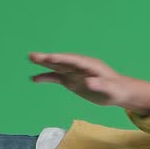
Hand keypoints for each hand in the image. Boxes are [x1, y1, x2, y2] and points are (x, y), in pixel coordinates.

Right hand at [29, 51, 149, 108]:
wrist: (119, 92)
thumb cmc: (117, 89)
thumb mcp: (110, 89)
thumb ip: (100, 85)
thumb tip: (88, 82)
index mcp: (89, 65)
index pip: (73, 60)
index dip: (61, 59)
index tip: (49, 58)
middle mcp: (80, 66)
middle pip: (62, 61)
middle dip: (48, 59)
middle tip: (33, 56)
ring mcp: (74, 73)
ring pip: (57, 67)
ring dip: (44, 64)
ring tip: (30, 59)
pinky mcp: (71, 81)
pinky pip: (57, 78)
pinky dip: (46, 77)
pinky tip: (35, 78)